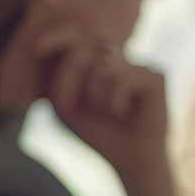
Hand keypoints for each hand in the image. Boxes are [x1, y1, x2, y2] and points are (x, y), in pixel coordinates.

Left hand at [37, 25, 168, 178]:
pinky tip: (123, 114)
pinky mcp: (156, 76)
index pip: (78, 36)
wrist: (131, 159)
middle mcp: (122, 59)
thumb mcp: (65, 103)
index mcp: (100, 62)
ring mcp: (140, 65)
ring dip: (96, 96)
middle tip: (82, 107)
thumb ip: (62, 74)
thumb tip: (79, 52)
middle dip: (74, 82)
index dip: (59, 37)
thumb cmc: (98, 132)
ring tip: (109, 112)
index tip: (38, 50)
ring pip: (103, 68)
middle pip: (87, 50)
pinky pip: (122, 80)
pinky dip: (115, 101)